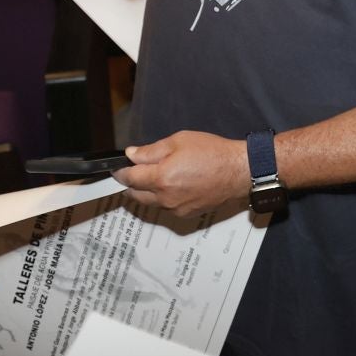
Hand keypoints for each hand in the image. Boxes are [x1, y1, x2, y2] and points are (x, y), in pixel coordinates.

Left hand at [114, 131, 249, 217]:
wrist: (237, 171)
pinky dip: (163, 198)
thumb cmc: (212, 153)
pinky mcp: (185, 214)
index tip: (118, 168)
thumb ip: (151, 150)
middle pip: (135, 195)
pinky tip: (174, 186)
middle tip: (136, 172)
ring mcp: (175, 208)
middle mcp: (165, 197)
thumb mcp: (179, 141)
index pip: (130, 178)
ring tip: (158, 178)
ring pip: (150, 203)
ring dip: (147, 192)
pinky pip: (166, 207)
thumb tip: (132, 155)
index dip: (121, 172)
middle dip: (131, 184)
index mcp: (161, 177)